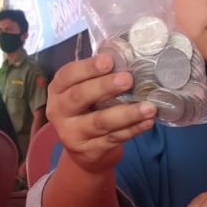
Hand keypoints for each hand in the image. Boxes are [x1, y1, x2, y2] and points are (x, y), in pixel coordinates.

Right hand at [46, 54, 156, 174]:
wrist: (82, 151)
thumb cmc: (87, 109)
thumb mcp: (83, 90)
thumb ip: (97, 75)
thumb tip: (129, 55)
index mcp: (57, 90)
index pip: (68, 75)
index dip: (88, 67)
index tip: (109, 61)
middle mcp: (60, 112)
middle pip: (80, 97)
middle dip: (105, 87)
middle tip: (128, 79)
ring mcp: (73, 134)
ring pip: (101, 122)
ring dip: (127, 114)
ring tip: (149, 107)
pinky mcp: (90, 151)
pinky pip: (115, 138)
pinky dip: (134, 129)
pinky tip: (148, 122)